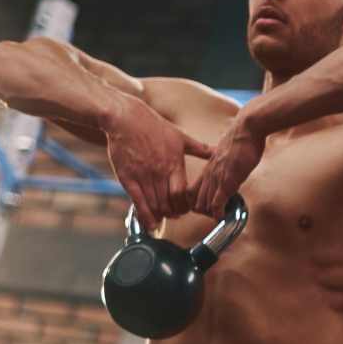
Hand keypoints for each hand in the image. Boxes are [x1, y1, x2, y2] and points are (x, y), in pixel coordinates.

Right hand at [104, 96, 212, 229]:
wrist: (124, 118)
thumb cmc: (153, 126)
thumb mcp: (180, 136)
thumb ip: (200, 149)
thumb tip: (218, 152)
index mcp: (174, 165)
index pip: (182, 195)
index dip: (185, 206)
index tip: (186, 208)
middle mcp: (159, 173)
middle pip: (169, 204)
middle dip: (174, 213)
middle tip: (175, 215)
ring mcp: (142, 177)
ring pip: (154, 206)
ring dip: (160, 216)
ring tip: (162, 217)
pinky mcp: (127, 178)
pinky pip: (137, 203)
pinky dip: (145, 217)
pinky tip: (150, 225)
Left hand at [189, 110, 265, 218]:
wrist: (246, 129)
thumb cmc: (242, 140)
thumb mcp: (229, 156)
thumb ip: (227, 166)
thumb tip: (233, 172)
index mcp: (208, 169)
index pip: (192, 191)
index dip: (197, 203)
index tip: (209, 207)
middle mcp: (208, 175)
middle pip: (194, 202)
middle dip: (204, 212)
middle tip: (217, 214)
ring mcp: (216, 179)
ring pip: (203, 205)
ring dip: (211, 214)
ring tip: (222, 216)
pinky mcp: (227, 182)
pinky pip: (216, 204)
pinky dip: (219, 214)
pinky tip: (225, 216)